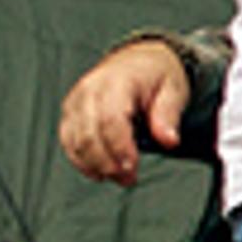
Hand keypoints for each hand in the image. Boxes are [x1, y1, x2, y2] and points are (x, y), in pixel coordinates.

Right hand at [59, 40, 191, 186]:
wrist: (139, 62)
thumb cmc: (155, 76)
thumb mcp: (173, 90)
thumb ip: (168, 116)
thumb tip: (169, 140)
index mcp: (117, 82)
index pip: (110, 120)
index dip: (119, 148)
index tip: (132, 168)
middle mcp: (90, 90)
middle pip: (88, 134)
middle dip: (107, 163)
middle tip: (128, 178)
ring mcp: (76, 101)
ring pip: (74, 141)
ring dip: (94, 165)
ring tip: (118, 177)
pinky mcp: (70, 112)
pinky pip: (67, 141)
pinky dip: (81, 160)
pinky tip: (98, 172)